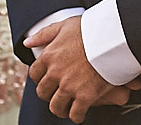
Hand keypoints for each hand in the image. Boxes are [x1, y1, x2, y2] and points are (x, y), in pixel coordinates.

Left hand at [25, 16, 140, 122]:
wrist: (113, 37)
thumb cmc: (91, 29)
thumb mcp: (65, 25)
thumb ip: (44, 34)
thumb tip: (27, 43)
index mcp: (49, 56)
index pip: (34, 74)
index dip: (40, 78)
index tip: (47, 79)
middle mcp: (56, 73)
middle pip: (43, 92)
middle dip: (49, 94)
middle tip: (57, 93)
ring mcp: (69, 86)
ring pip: (56, 106)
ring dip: (60, 108)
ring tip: (66, 107)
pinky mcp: (85, 96)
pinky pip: (75, 114)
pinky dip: (77, 116)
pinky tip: (80, 113)